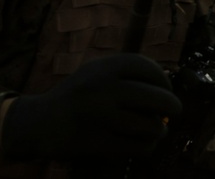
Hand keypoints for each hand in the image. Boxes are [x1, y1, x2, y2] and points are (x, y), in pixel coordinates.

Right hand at [0, 53, 181, 161]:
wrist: (38, 122)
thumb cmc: (77, 96)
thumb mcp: (96, 72)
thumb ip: (126, 73)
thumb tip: (166, 86)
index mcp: (104, 67)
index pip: (148, 68)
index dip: (163, 80)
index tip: (167, 89)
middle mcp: (103, 89)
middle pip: (155, 97)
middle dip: (172, 105)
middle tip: (175, 110)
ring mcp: (99, 116)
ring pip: (148, 125)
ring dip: (159, 129)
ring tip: (158, 129)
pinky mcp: (95, 142)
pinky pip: (135, 146)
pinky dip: (147, 146)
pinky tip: (146, 142)